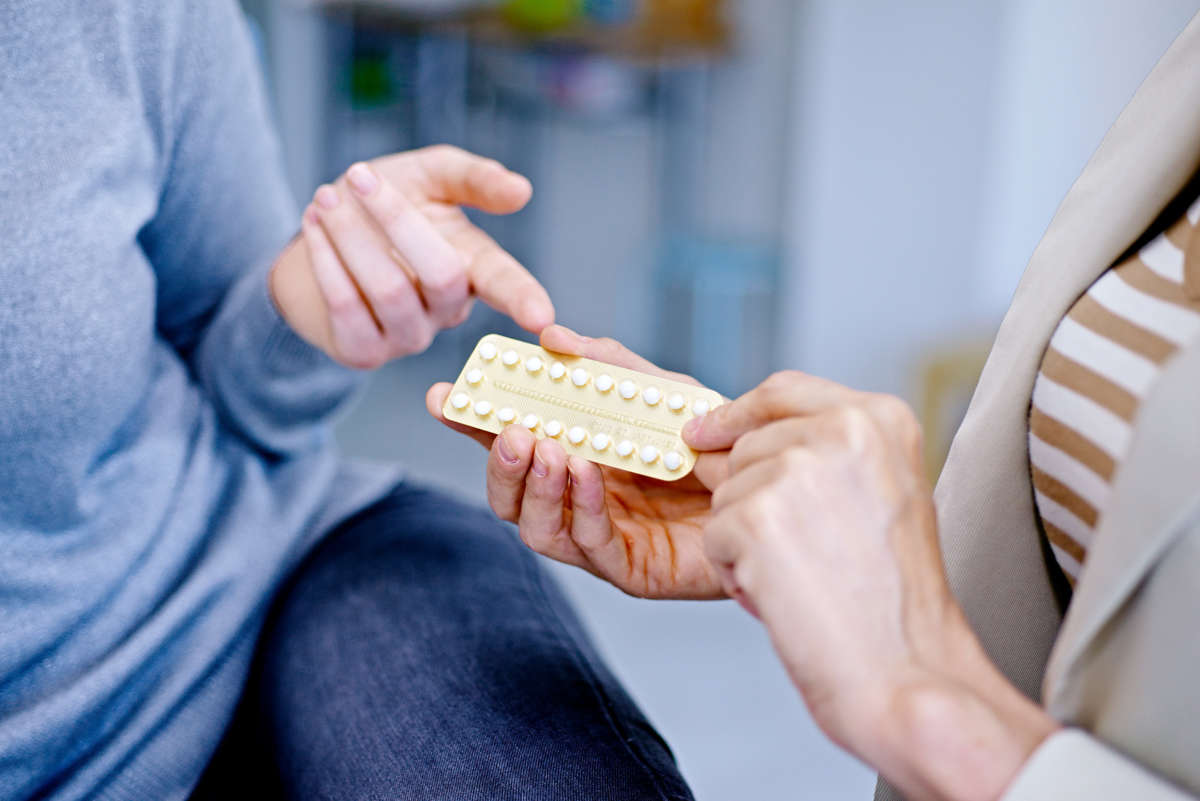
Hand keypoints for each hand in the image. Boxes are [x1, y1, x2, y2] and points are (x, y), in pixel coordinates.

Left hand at [270, 145, 552, 367]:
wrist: (320, 239)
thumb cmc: (384, 207)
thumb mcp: (429, 177)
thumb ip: (473, 178)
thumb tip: (521, 191)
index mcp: (475, 268)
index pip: (507, 285)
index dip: (525, 300)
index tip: (542, 318)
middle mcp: (448, 310)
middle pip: (441, 274)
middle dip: (396, 218)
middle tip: (359, 176)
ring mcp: (408, 337)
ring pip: (388, 290)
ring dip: (350, 236)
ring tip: (325, 198)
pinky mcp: (364, 351)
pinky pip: (347, 308)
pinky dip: (326, 260)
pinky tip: (314, 227)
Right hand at [426, 325, 727, 599]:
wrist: (775, 485)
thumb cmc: (717, 443)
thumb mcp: (663, 392)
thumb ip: (611, 366)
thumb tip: (552, 336)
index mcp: (576, 455)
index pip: (512, 440)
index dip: (475, 420)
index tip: (445, 395)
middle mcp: (578, 500)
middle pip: (510, 493)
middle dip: (497, 460)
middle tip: (506, 427)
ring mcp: (600, 538)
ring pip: (536, 526)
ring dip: (533, 485)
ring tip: (544, 447)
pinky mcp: (631, 570)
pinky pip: (590, 545)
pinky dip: (580, 507)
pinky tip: (585, 472)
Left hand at [685, 371, 1057, 800]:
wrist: (907, 671)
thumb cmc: (896, 602)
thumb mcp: (883, 495)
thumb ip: (826, 456)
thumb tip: (732, 448)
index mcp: (880, 417)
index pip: (784, 391)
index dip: (736, 412)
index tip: (704, 429)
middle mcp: (841, 430)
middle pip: (746, 446)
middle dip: (752, 499)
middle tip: (806, 555)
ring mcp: (796, 470)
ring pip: (726, 494)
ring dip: (747, 542)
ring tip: (805, 578)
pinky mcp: (755, 516)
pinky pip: (715, 537)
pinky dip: (737, 574)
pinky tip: (786, 596)